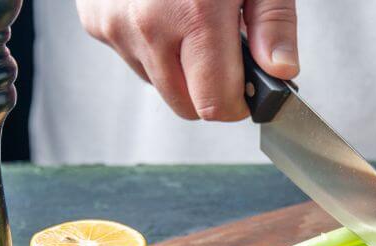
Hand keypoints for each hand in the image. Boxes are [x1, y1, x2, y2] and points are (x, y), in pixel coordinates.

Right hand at [76, 0, 297, 120]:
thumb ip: (273, 24)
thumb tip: (281, 72)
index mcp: (195, 15)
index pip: (214, 105)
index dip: (238, 102)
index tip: (249, 86)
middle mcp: (148, 25)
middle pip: (185, 105)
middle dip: (209, 88)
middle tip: (225, 49)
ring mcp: (115, 25)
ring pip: (157, 84)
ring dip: (179, 67)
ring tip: (191, 19)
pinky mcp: (94, 21)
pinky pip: (131, 58)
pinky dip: (151, 46)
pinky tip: (163, 10)